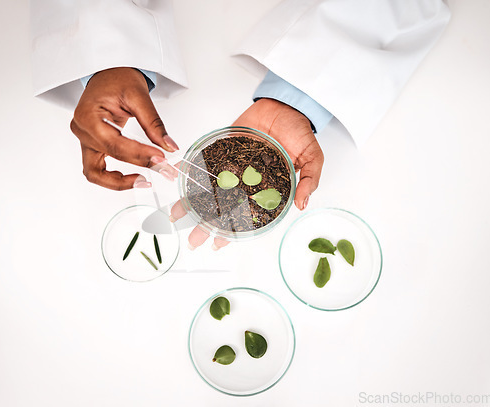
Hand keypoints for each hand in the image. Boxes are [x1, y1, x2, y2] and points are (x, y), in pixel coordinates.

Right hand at [70, 67, 178, 189]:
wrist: (109, 74)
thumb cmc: (118, 79)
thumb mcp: (139, 96)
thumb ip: (154, 124)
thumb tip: (169, 146)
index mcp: (88, 116)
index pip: (116, 144)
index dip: (140, 154)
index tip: (162, 158)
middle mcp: (82, 130)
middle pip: (110, 157)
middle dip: (139, 165)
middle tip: (164, 169)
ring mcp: (84, 140)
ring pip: (96, 174)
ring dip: (120, 182)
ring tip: (145, 180)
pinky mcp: (91, 146)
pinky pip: (97, 171)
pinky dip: (113, 179)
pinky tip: (134, 177)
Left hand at [169, 98, 323, 249]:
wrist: (286, 106)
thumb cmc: (300, 132)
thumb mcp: (313, 158)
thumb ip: (308, 181)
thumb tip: (302, 204)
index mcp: (266, 190)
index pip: (246, 217)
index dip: (233, 232)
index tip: (218, 244)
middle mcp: (247, 182)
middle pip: (223, 207)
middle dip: (206, 224)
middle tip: (192, 239)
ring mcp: (234, 167)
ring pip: (210, 189)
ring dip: (194, 202)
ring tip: (177, 215)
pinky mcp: (224, 149)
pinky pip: (206, 162)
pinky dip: (192, 170)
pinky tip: (179, 179)